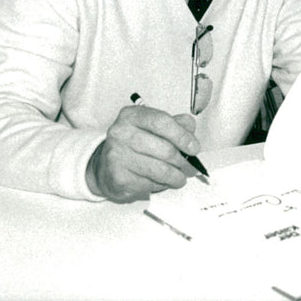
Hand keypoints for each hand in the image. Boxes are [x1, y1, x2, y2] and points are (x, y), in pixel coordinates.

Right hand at [85, 105, 199, 202]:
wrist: (106, 167)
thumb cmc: (135, 145)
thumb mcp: (153, 128)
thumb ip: (175, 124)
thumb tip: (190, 129)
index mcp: (131, 116)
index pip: (162, 122)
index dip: (182, 136)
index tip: (194, 148)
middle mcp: (121, 133)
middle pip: (165, 149)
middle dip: (183, 161)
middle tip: (190, 167)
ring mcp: (117, 156)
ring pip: (160, 169)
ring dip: (176, 176)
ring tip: (180, 177)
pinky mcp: (118, 177)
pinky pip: (150, 184)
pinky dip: (161, 185)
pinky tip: (161, 182)